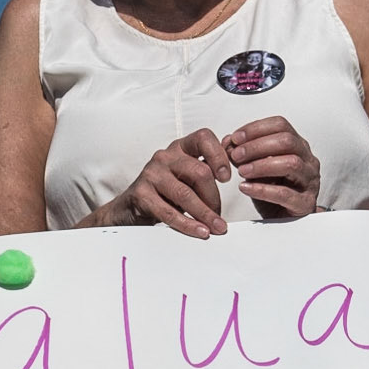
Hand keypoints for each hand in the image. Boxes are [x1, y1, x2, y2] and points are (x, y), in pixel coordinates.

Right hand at [103, 130, 234, 236]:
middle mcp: (164, 156)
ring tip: (217, 228)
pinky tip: (200, 231)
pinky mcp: (141, 194)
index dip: (219, 155)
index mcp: (180, 147)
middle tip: (221, 216)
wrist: (130, 208)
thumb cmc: (165, 191)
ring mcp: (151, 174)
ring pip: (186, 194)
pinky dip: (188, 225)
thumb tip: (238, 159)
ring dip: (205, 214)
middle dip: (214, 197)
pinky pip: (169, 212)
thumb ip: (209, 167)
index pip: (203, 138)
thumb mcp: (187, 176)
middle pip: (200, 172)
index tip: (227, 177)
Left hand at [226, 115, 320, 218]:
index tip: (236, 138)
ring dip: (261, 165)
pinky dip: (262, 190)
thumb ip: (244, 154)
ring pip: (291, 164)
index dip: (256, 128)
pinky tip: (245, 187)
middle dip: (257, 146)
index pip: (281, 125)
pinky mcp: (305, 203)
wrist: (285, 220)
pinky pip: (285, 193)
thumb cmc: (273, 190)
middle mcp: (307, 160)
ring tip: (241, 171)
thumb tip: (228, 142)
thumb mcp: (256, 168)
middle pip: (287, 141)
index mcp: (298, 146)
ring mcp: (309, 181)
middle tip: (236, 155)